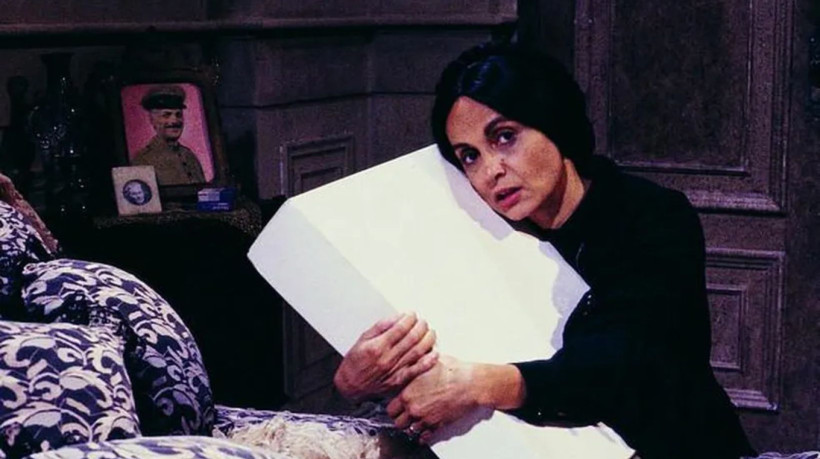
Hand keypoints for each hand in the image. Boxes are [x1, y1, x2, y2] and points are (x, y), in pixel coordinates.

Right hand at [334, 312, 437, 402]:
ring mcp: (394, 370)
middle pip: (412, 338)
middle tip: (422, 322)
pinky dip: (428, 361)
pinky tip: (435, 352)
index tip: (412, 314)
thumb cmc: (356, 362)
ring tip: (430, 332)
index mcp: (377, 346)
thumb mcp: (363, 339)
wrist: (351, 385)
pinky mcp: (399, 381)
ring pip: (418, 351)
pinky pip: (418, 370)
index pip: (400, 328)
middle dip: (421, 326)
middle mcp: (387, 358)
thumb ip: (380, 327)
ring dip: (428, 339)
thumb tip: (397, 317)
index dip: (409, 319)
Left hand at [387, 357, 526, 443]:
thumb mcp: (429, 360)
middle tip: (405, 413)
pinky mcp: (437, 424)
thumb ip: (414, 363)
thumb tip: (408, 358)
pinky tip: (425, 427)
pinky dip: (423, 433)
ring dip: (411, 425)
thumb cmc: (453, 371)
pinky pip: (424, 436)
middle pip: (397, 421)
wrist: (470, 383)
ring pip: (409, 430)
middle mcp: (413, 407)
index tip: (397, 404)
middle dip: (400, 418)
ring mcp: (424, 418)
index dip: (394, 406)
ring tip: (415, 418)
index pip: (390, 407)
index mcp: (408, 392)